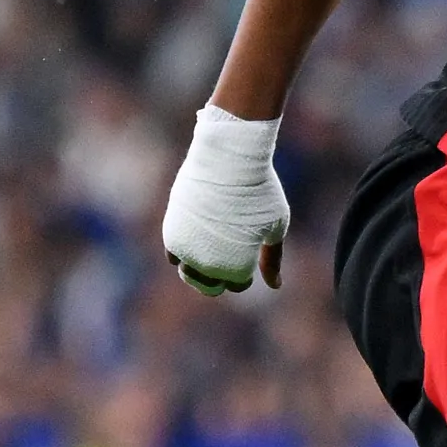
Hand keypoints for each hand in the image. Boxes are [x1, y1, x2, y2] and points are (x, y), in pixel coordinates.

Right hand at [163, 104, 289, 294]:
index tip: (248, 251)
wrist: (227, 161)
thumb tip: (275, 285)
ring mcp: (186, 250)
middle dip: (219, 277)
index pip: (237, 284)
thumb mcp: (275, 226)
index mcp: (237, 266)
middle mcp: (208, 264)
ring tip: (213, 246)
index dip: (244, 274)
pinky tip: (199, 234)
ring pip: (188, 273)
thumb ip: (271, 259)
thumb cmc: (259, 192)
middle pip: (209, 286)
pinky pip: (174, 255)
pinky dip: (184, 251)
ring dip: (198, 267)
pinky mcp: (170, 232)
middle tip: (228, 253)